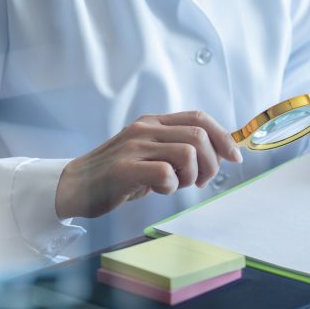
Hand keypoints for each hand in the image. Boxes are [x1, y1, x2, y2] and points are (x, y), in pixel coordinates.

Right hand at [55, 111, 242, 218]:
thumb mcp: (150, 154)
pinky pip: (166, 173)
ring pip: (188, 153)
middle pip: (199, 136)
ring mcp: (134, 147)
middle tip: (201, 182)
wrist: (75, 187)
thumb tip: (219, 153)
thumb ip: (178, 148)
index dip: (224, 137)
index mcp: (153, 123)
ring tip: (177, 185)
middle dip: (212, 163)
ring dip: (192, 176)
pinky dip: (171, 186)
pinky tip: (158, 190)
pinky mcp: (125, 168)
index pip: (200, 118)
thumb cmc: (119, 175)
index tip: (234, 157)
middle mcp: (145, 129)